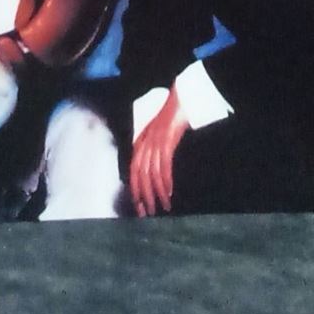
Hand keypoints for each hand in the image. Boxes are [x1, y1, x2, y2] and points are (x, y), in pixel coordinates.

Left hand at [129, 86, 189, 217]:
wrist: (180, 100)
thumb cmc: (170, 119)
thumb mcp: (156, 136)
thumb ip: (150, 151)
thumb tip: (150, 174)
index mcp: (140, 143)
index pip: (132, 172)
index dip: (134, 190)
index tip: (139, 208)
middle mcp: (144, 143)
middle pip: (140, 175)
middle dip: (144, 196)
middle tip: (149, 213)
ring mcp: (154, 142)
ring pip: (152, 174)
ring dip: (158, 193)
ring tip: (164, 207)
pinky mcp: (166, 140)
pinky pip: (164, 166)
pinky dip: (166, 181)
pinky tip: (170, 192)